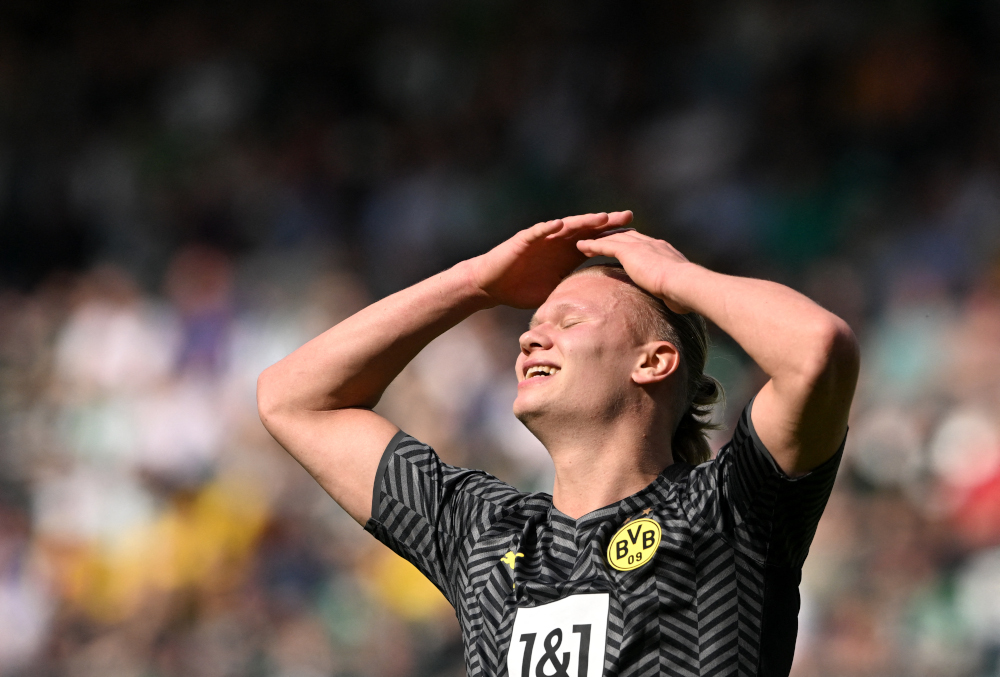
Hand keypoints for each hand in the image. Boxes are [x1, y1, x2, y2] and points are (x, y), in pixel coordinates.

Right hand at [468, 211, 633, 307]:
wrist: (493, 284)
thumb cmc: (522, 289)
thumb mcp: (555, 292)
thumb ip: (574, 292)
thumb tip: (599, 310)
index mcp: (568, 253)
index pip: (595, 242)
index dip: (614, 239)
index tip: (637, 237)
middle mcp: (558, 241)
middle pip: (587, 229)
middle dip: (607, 222)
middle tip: (628, 216)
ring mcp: (542, 238)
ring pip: (566, 227)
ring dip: (583, 222)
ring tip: (600, 217)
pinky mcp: (524, 240)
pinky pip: (538, 232)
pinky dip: (548, 228)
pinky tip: (560, 224)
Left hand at [576, 230, 693, 312]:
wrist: (683, 283)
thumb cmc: (685, 292)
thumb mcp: (677, 290)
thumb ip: (672, 292)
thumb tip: (676, 305)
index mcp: (664, 252)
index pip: (645, 244)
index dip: (633, 244)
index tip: (625, 247)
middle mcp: (652, 244)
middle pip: (627, 236)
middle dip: (613, 236)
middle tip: (601, 238)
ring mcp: (640, 246)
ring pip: (614, 238)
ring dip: (598, 239)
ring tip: (584, 243)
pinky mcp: (629, 251)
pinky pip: (606, 245)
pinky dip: (592, 244)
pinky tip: (581, 246)